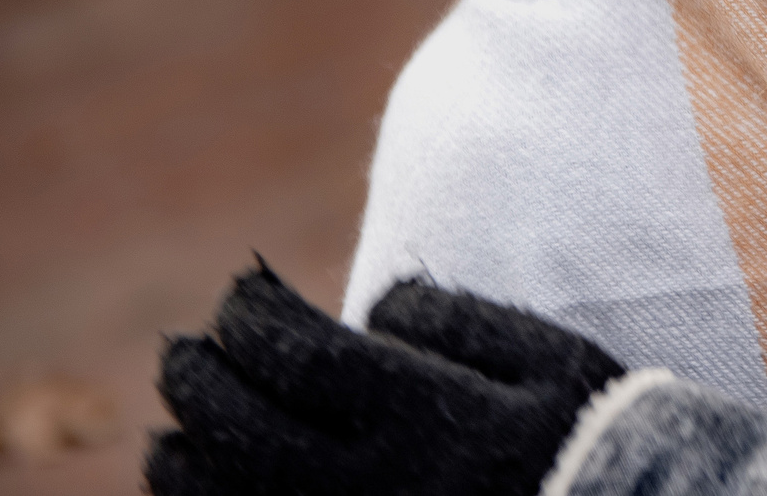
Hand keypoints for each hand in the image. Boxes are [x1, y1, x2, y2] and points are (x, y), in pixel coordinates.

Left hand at [147, 262, 624, 495]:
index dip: (254, 317)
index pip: (302, 357)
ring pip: (227, 493)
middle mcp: (374, 484)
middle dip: (202, 374)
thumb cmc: (586, 433)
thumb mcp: (551, 358)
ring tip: (180, 412)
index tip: (242, 290)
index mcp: (427, 417)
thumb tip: (374, 307)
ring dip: (185, 444)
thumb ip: (460, 320)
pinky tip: (193, 475)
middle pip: (245, 425)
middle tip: (186, 345)